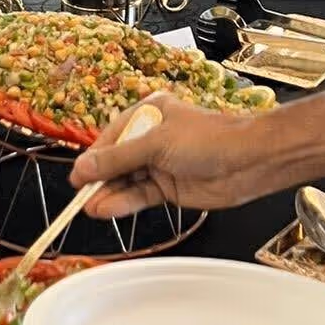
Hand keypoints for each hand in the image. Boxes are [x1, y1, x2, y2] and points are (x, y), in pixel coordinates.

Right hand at [69, 93, 276, 217]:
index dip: (93, 158)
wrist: (248, 162)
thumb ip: (118, 159)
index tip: (76, 176)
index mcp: (148, 114)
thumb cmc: (208, 139)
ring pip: (127, 181)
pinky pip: (140, 196)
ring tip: (90, 208)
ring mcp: (160, 164)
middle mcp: (152, 138)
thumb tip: (83, 167)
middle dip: (99, 179)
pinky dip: (123, 203)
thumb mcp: (156, 144)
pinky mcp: (169, 188)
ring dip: (109, 194)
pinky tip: (107, 210)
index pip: (111, 137)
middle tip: (80, 195)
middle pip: (116, 161)